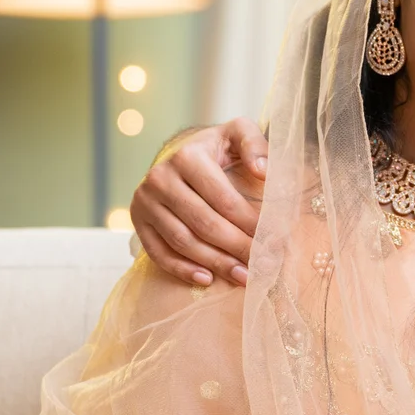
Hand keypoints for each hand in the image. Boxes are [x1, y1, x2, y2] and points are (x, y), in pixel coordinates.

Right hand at [130, 118, 267, 285]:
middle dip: (238, 247)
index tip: (276, 240)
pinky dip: (182, 269)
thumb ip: (255, 144)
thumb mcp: (237, 134)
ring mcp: (145, 201)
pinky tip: (208, 279)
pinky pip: (158, 252)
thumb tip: (263, 170)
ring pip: (182, 241)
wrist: (181, 154)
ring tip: (244, 277)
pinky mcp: (138, 221)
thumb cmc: (217, 148)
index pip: (224, 199)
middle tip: (264, 264)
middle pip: (204, 223)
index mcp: (187, 156)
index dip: (251, 223)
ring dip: (215, 263)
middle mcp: (160, 178)